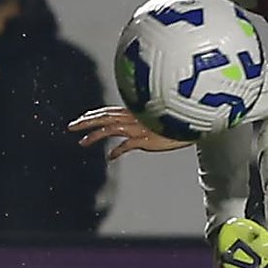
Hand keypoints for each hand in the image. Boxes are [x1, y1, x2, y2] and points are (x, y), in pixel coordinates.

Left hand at [69, 105, 189, 159]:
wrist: (197, 123)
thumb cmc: (181, 119)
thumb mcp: (161, 117)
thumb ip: (147, 121)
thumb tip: (141, 128)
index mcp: (137, 110)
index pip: (110, 110)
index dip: (94, 113)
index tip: (83, 118)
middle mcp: (134, 117)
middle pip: (104, 116)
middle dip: (86, 121)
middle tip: (71, 126)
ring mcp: (139, 127)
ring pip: (110, 129)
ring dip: (94, 135)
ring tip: (82, 142)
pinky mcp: (145, 139)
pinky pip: (126, 145)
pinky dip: (116, 151)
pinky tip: (110, 157)